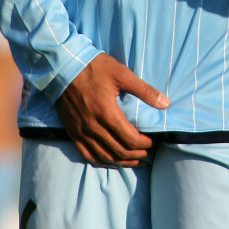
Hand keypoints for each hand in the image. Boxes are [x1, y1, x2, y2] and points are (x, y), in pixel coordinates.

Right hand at [55, 52, 169, 166]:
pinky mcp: (73, 132)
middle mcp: (93, 127)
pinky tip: (112, 161)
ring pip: (104, 156)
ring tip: (135, 161)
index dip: (144, 144)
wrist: (63, 67)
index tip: (152, 142)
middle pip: (119, 151)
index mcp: (107, 113)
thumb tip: (165, 103)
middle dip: (136, 154)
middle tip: (148, 152)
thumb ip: (144, 90)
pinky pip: (88, 155)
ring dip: (122, 161)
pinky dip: (102, 161)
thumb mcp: (122, 73)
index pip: (130, 139)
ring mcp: (81, 132)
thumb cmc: (95, 67)